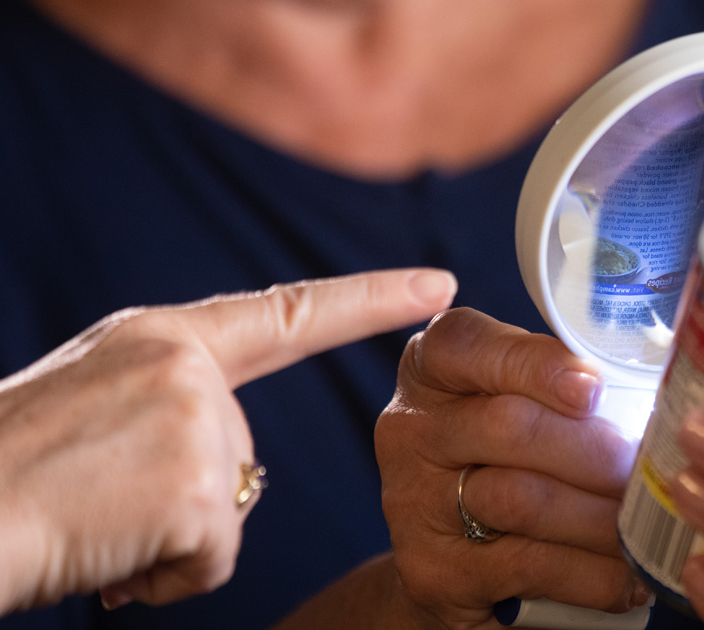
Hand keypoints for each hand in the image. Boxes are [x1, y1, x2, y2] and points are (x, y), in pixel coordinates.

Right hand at [0, 268, 456, 614]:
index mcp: (162, 338)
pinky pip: (213, 558)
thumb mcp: (95, 406)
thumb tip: (227, 480)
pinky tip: (107, 553)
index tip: (439, 286)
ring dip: (167, 543)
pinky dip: (163, 577)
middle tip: (98, 500)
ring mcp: (195, 422)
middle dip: (185, 503)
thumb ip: (173, 408)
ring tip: (92, 522)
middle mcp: (187, 367)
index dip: (371, 299)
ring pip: (228, 514)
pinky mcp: (196, 487)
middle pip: (242, 460)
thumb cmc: (7, 474)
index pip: (290, 313)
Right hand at [374, 308, 646, 628]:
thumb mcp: (514, 404)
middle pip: (508, 426)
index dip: (534, 363)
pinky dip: (592, 573)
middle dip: (595, 449)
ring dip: (602, 514)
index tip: (592, 387)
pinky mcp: (434, 571)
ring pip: (522, 499)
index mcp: (433, 369)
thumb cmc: (502, 459)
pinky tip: (628, 577)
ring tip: (650, 522)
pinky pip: (528, 566)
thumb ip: (562, 387)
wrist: (444, 556)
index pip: (465, 343)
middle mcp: (411, 430)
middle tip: (650, 469)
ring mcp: (414, 503)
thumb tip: (664, 394)